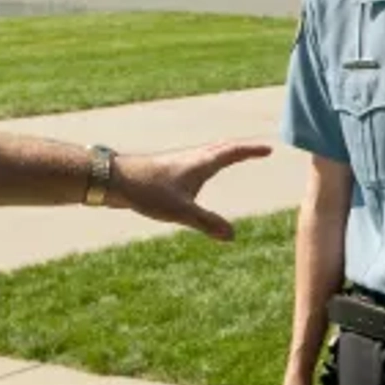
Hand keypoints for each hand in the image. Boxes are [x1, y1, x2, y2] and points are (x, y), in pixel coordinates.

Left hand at [106, 141, 272, 240]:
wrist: (114, 179)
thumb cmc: (147, 191)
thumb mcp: (181, 211)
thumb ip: (207, 223)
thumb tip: (231, 236)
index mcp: (201, 163)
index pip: (233, 152)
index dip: (252, 151)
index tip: (269, 150)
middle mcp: (193, 158)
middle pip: (223, 148)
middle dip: (242, 150)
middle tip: (259, 151)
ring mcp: (180, 162)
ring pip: (209, 153)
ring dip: (226, 152)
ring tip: (234, 156)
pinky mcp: (169, 170)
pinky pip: (197, 161)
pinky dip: (210, 161)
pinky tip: (200, 172)